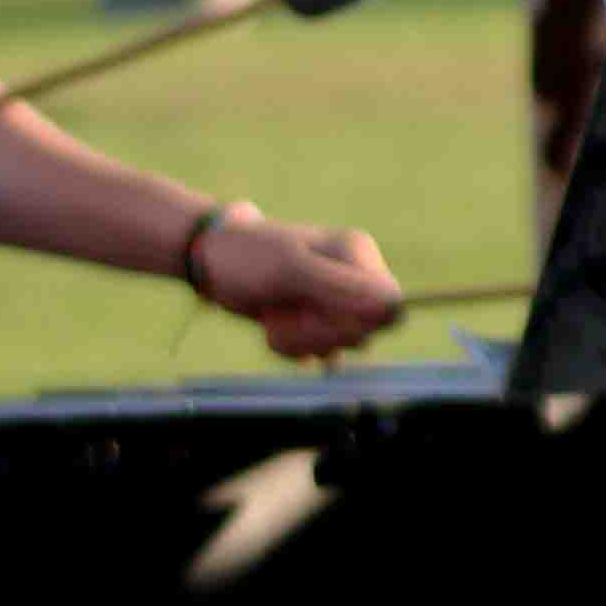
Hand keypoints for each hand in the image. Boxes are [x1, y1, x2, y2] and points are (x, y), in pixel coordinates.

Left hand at [187, 206, 406, 363]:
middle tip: (287, 315)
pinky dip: (296, 349)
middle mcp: (353, 277)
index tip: (317, 314)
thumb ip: (343, 287)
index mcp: (357, 254)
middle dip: (322, 333)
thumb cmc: (249, 257)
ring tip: (275, 319)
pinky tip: (274, 329)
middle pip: (365, 330)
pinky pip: (322, 351)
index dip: (356, 321)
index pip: (388, 305)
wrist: (212, 262)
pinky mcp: (316, 320)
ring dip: (304, 341)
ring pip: (343, 344)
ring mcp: (334, 300)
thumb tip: (392, 304)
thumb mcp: (292, 270)